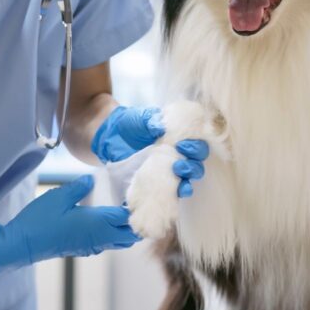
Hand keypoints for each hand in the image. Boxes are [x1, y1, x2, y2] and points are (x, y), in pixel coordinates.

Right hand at [0, 175, 139, 284]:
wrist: (22, 245)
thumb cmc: (40, 220)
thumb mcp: (59, 196)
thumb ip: (80, 187)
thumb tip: (92, 179)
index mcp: (98, 223)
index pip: (128, 219)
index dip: (136, 208)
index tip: (140, 196)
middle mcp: (100, 237)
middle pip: (130, 236)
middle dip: (136, 222)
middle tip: (134, 204)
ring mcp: (92, 246)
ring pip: (120, 242)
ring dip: (126, 230)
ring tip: (123, 211)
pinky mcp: (84, 249)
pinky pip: (108, 244)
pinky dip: (114, 234)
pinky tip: (106, 221)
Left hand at [92, 106, 210, 197]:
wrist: (111, 137)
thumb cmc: (131, 124)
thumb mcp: (141, 118)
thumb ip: (151, 121)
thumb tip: (161, 127)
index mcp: (178, 137)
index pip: (197, 143)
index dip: (196, 146)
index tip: (182, 145)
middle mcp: (178, 153)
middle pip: (197, 161)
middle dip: (193, 162)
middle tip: (179, 160)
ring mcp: (169, 169)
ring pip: (190, 176)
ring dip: (189, 177)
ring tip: (179, 172)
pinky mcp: (159, 181)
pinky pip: (175, 189)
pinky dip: (180, 191)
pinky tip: (180, 191)